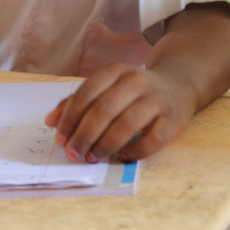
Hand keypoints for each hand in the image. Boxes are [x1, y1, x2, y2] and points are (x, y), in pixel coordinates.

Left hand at [45, 59, 196, 163]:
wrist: (178, 85)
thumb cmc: (133, 91)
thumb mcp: (107, 87)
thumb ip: (79, 102)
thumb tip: (51, 122)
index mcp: (115, 71)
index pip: (86, 93)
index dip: (70, 118)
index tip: (59, 139)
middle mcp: (136, 81)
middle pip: (103, 110)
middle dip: (84, 135)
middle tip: (73, 154)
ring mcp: (156, 99)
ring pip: (125, 125)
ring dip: (105, 145)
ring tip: (92, 158)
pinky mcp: (173, 119)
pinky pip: (151, 141)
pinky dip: (133, 152)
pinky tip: (122, 157)